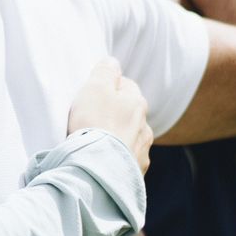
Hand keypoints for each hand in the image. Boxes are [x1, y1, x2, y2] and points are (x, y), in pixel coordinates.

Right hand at [66, 58, 151, 172]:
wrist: (98, 169)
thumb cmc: (94, 124)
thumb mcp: (95, 87)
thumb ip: (105, 71)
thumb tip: (112, 62)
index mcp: (136, 102)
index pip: (125, 85)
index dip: (107, 88)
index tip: (91, 96)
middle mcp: (145, 126)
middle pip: (129, 113)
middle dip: (114, 115)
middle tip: (91, 120)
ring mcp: (142, 152)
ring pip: (129, 138)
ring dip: (117, 139)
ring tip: (95, 144)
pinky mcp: (135, 173)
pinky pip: (125, 161)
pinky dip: (115, 159)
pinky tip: (101, 161)